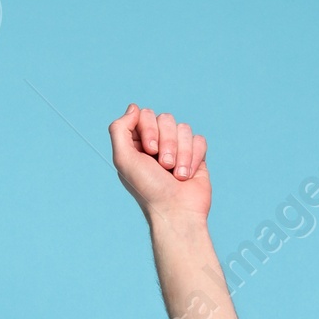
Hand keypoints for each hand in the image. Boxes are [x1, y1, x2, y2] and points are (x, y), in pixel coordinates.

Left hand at [110, 104, 211, 225]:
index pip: (145, 115)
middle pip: (166, 118)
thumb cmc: (148, 188)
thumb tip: (133, 107)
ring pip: (184, 128)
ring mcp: (176, 149)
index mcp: (136, 144)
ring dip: (181, 153)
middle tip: (163, 166)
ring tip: (176, 175)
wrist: (176, 211)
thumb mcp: (123, 159)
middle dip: (167, 143)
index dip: (149, 129)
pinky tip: (188, 175)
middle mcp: (156, 144)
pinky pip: (198, 140)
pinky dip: (194, 158)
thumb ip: (119, 129)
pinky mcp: (195, 155)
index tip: (149, 151)